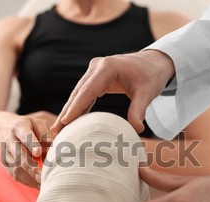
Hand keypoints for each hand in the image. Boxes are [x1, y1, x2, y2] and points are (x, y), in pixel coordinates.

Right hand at [0, 111, 55, 187]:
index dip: (31, 143)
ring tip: (43, 185)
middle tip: (42, 177)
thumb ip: (45, 133)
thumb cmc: (27, 126)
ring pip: (16, 168)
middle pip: (19, 155)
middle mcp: (10, 140)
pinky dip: (27, 181)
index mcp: (19, 127)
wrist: (1, 129)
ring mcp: (6, 154)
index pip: (25, 135)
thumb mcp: (36, 123)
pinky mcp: (6, 164)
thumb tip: (53, 146)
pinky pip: (15, 175)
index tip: (38, 152)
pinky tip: (38, 186)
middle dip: (30, 167)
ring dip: (29, 178)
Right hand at [51, 50, 175, 133]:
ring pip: (78, 94)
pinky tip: (70, 121)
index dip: (76, 106)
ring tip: (57, 129)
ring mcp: (95, 71)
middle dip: (66, 112)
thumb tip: (137, 129)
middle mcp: (97, 67)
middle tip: (55, 130)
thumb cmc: (151, 75)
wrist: (155, 63)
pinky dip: (78, 107)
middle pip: (78, 92)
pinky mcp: (96, 78)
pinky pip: (84, 94)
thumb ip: (139, 110)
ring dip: (69, 111)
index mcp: (107, 67)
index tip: (65, 121)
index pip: (88, 90)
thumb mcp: (147, 93)